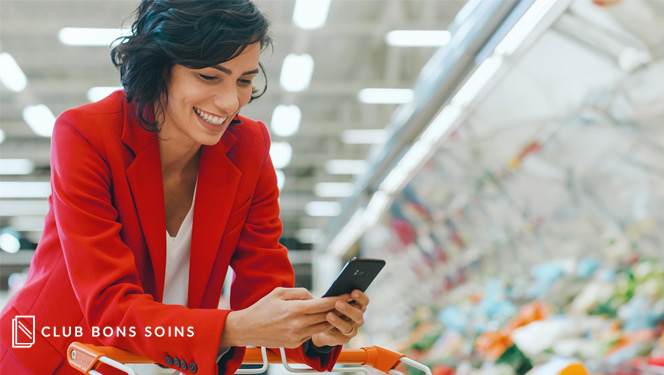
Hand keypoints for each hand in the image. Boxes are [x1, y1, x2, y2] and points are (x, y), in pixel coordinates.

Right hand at [221, 287, 345, 348]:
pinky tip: (322, 319)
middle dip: (339, 309)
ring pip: (322, 327)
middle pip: (326, 316)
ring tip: (340, 310)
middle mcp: (297, 325)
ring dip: (332, 319)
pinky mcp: (296, 343)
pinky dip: (318, 326)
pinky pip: (312, 333)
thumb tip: (315, 297)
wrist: (246, 329)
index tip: (348, 294)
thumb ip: (300, 293)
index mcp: (294, 310)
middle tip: (350, 302)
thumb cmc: (261, 308)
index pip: (323, 304)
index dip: (338, 299)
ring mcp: (297, 336)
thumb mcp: (279, 293)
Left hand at [311, 289, 368, 346]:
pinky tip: (326, 325)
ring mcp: (352, 330)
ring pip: (348, 327)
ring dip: (338, 321)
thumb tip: (334, 291)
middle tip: (338, 303)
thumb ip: (336, 296)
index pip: (364, 302)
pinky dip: (332, 330)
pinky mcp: (344, 339)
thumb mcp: (332, 300)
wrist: (321, 325)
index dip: (361, 297)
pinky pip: (339, 336)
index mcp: (358, 307)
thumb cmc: (329, 308)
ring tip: (329, 315)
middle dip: (348, 309)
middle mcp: (358, 319)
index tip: (353, 292)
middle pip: (358, 314)